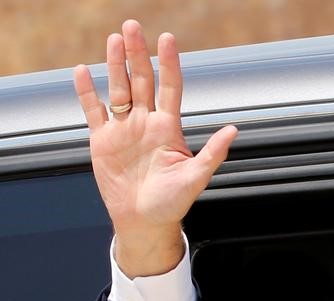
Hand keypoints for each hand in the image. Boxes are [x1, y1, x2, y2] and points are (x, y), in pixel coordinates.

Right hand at [73, 20, 236, 276]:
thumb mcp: (196, 177)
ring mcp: (124, 130)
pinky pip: (94, 112)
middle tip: (132, 28)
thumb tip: (233, 130)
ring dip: (115, 66)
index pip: (170, 87)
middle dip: (137, 55)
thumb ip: (213, 153)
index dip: (168, 63)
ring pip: (119, 90)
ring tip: (113, 40)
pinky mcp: (103, 141)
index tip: (167, 40)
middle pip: (142, 81)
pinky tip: (83, 72)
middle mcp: (147, 123)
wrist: (145, 221)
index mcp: (169, 128)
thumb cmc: (173, 203)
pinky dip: (87, 93)